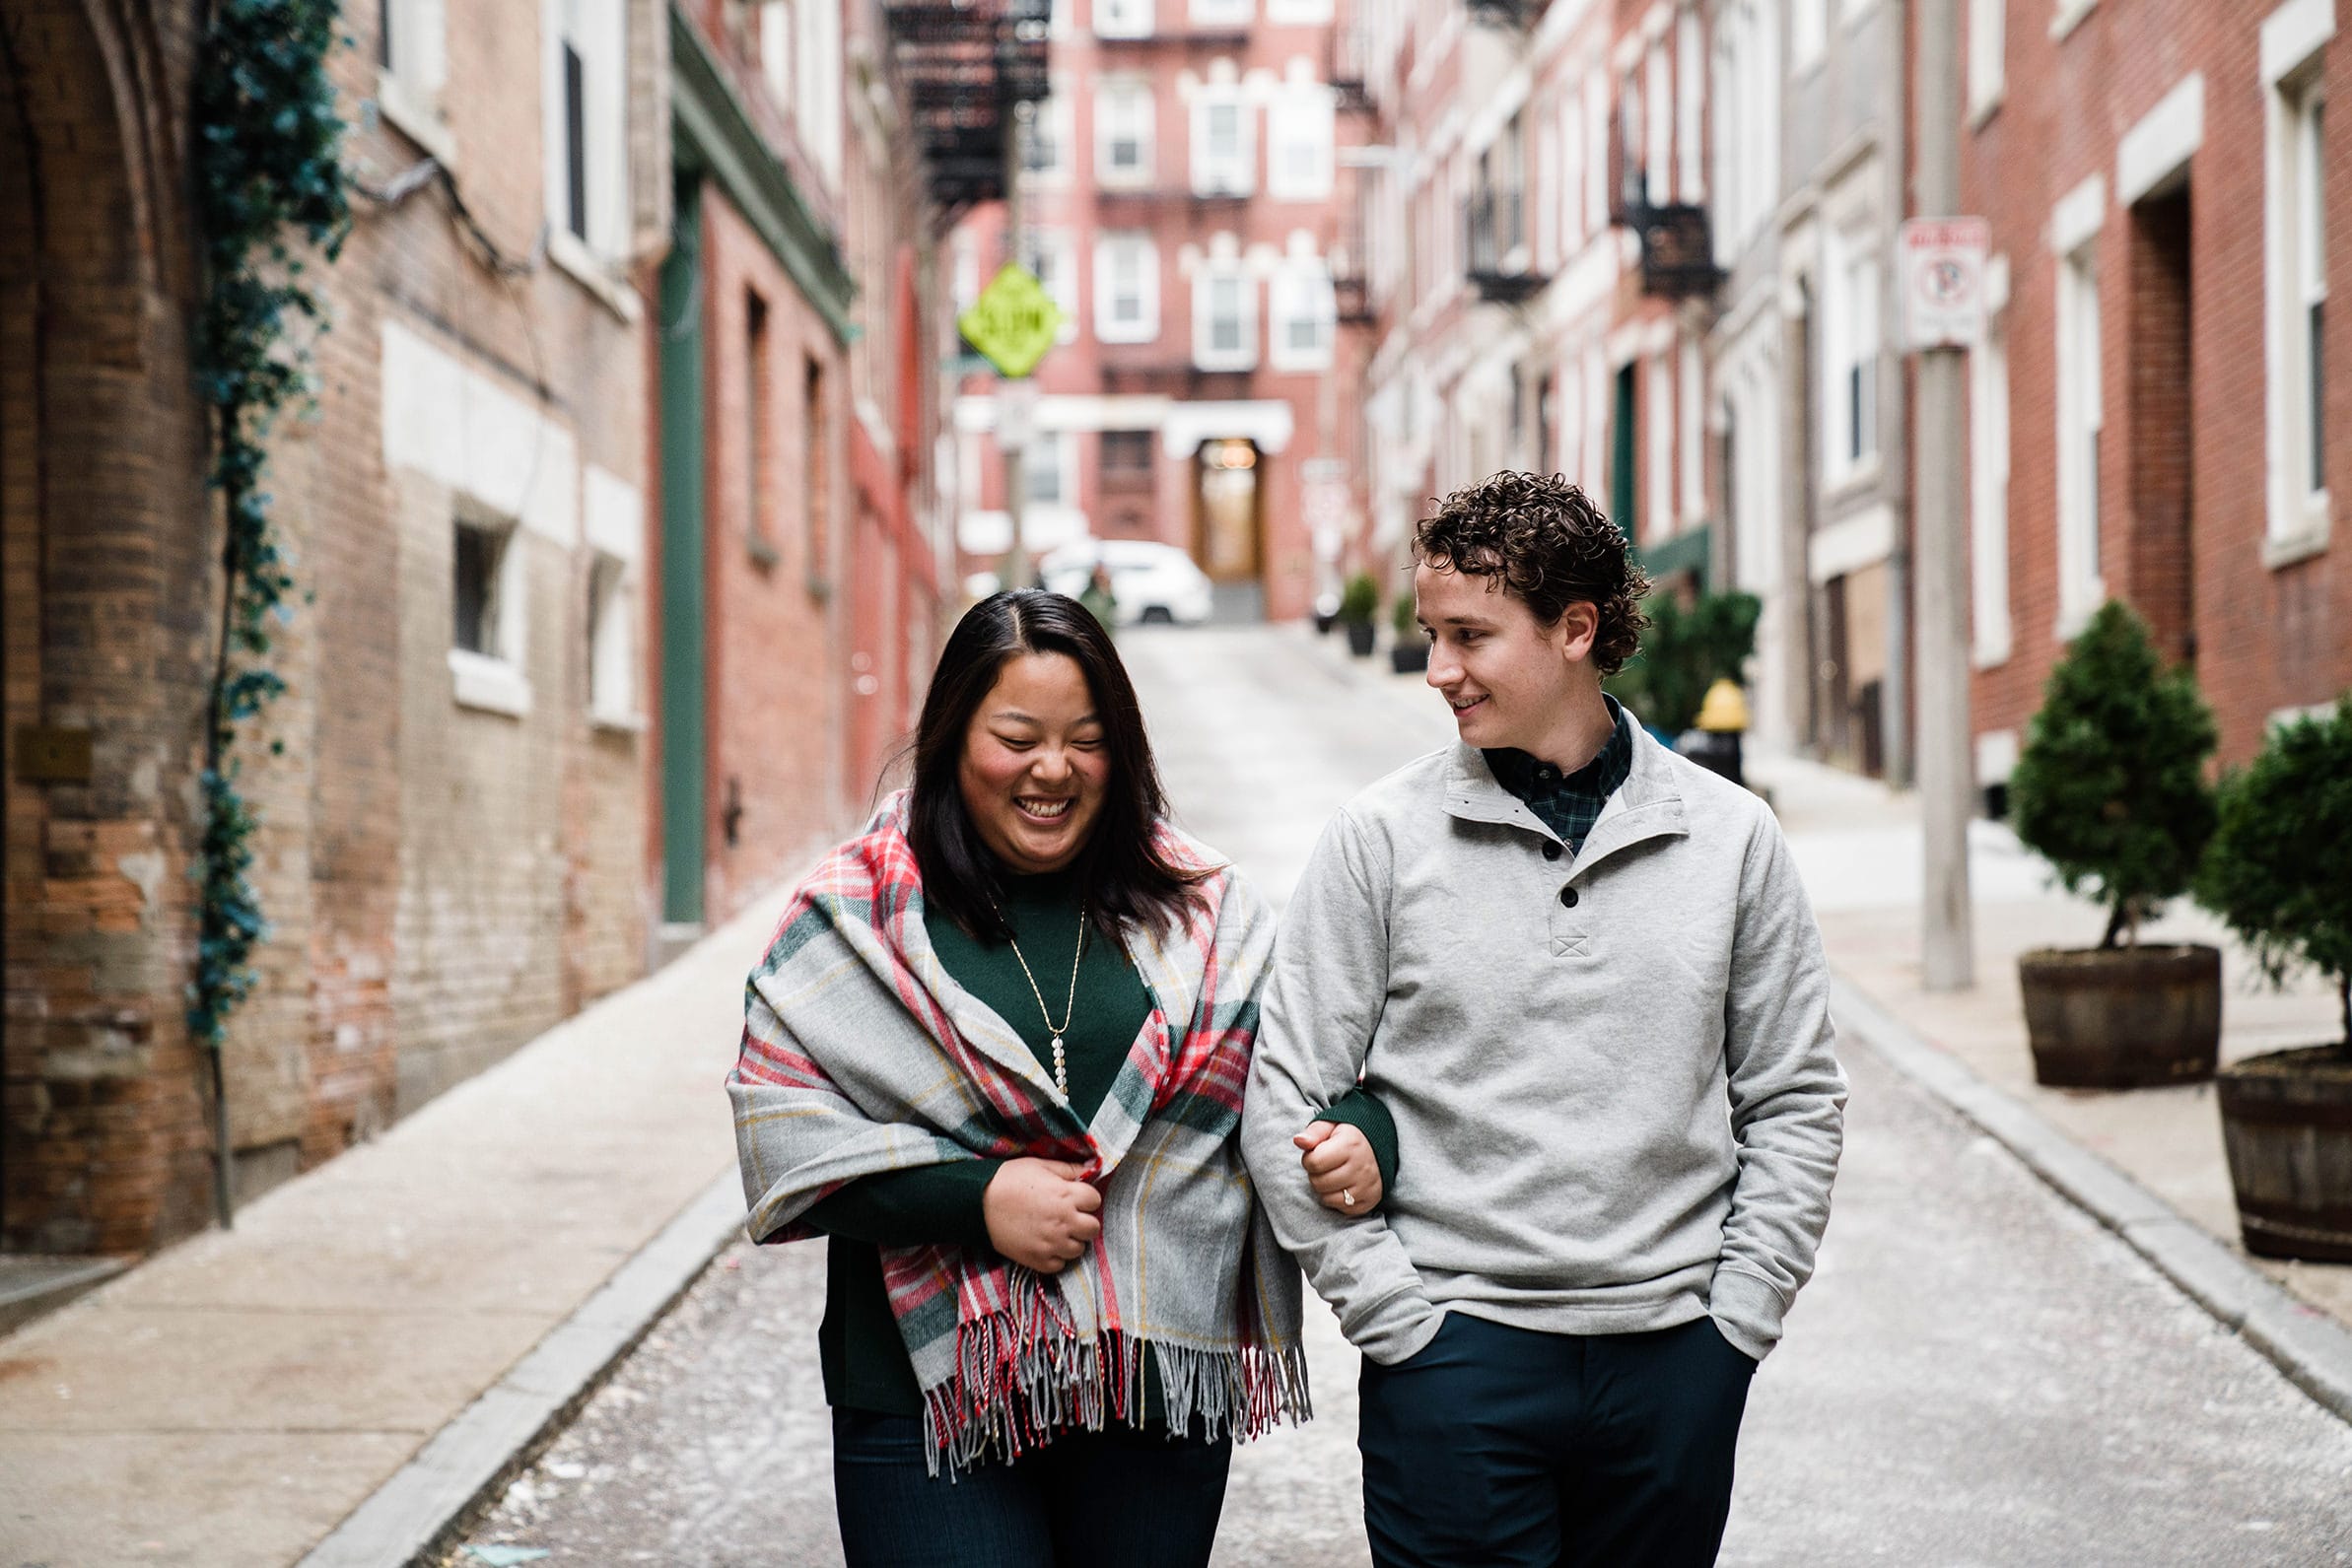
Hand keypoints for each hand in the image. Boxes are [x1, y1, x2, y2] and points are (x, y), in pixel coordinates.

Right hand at [982, 1158, 1102, 1273]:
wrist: (977, 1203)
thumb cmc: (1008, 1179)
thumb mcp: (1039, 1165)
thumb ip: (1068, 1168)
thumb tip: (1089, 1168)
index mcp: (1066, 1195)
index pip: (1095, 1200)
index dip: (1086, 1198)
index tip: (1075, 1197)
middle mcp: (1064, 1221)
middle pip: (1093, 1228)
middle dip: (1085, 1221)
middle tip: (1070, 1217)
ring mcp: (1052, 1243)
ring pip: (1079, 1249)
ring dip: (1072, 1240)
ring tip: (1057, 1231)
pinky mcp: (1038, 1260)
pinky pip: (1060, 1265)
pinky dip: (1056, 1257)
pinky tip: (1045, 1244)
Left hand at [1294, 1121, 1382, 1214]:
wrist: (1379, 1146)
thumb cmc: (1348, 1136)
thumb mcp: (1331, 1125)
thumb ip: (1313, 1132)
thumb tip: (1299, 1141)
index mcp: (1350, 1145)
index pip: (1314, 1162)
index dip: (1309, 1158)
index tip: (1316, 1153)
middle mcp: (1361, 1167)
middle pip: (1319, 1183)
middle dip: (1316, 1174)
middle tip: (1325, 1165)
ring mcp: (1367, 1186)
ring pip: (1328, 1199)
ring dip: (1325, 1189)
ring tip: (1333, 1174)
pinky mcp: (1370, 1200)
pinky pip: (1342, 1208)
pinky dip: (1338, 1199)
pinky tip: (1343, 1185)